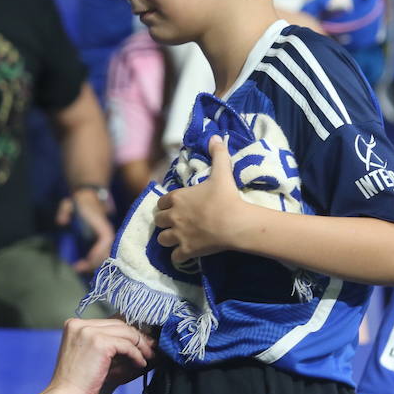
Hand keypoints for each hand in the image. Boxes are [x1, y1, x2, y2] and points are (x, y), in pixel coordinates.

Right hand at [49, 317, 152, 393]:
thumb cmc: (77, 381)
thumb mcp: (87, 353)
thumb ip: (104, 342)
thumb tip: (133, 337)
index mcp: (74, 324)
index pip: (109, 322)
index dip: (127, 332)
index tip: (141, 342)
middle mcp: (80, 324)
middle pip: (119, 324)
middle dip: (137, 337)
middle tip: (150, 348)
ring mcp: (89, 331)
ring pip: (126, 333)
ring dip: (140, 346)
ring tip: (148, 357)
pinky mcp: (100, 342)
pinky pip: (127, 345)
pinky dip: (136, 355)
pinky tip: (140, 363)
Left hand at [56, 189, 114, 273]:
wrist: (87, 196)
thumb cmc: (78, 202)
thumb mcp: (68, 204)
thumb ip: (64, 211)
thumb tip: (61, 222)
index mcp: (101, 224)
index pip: (106, 239)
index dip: (99, 250)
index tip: (88, 258)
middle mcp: (106, 232)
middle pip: (106, 252)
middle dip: (94, 262)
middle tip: (78, 268)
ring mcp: (105, 237)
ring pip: (104, 255)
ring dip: (93, 264)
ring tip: (79, 268)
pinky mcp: (102, 240)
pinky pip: (101, 254)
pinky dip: (93, 261)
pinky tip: (82, 264)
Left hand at [154, 135, 242, 264]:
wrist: (235, 222)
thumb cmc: (225, 197)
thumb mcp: (221, 172)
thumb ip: (217, 154)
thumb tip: (214, 136)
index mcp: (178, 198)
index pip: (161, 202)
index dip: (167, 205)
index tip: (174, 207)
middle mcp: (173, 216)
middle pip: (158, 221)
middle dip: (164, 222)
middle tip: (175, 223)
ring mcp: (178, 235)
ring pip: (162, 239)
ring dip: (168, 239)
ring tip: (177, 239)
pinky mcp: (186, 251)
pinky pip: (174, 257)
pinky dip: (178, 257)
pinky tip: (185, 255)